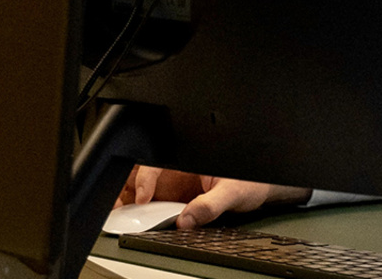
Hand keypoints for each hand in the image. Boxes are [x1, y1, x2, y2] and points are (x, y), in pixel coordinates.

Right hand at [115, 165, 310, 228]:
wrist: (263, 192)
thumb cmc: (253, 179)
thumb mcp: (234, 190)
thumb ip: (212, 204)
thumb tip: (188, 218)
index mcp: (188, 158)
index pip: (155, 161)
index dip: (144, 178)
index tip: (142, 197)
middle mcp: (178, 171)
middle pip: (142, 174)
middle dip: (126, 188)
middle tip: (118, 208)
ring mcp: (175, 187)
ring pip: (144, 192)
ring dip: (131, 204)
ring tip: (124, 217)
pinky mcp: (176, 202)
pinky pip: (155, 208)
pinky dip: (144, 216)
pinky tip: (142, 224)